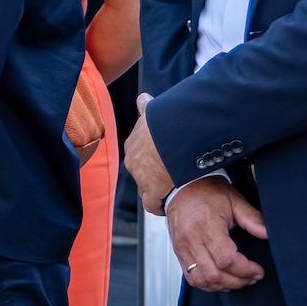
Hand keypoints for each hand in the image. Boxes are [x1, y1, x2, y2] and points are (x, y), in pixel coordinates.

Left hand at [123, 94, 174, 214]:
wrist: (173, 132)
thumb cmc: (166, 120)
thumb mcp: (153, 111)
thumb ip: (146, 108)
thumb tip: (143, 99)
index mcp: (133, 143)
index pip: (139, 156)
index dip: (150, 161)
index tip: (161, 162)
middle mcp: (132, 160)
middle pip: (141, 173)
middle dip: (153, 176)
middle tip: (170, 177)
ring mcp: (140, 177)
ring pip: (147, 188)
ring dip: (158, 190)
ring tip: (173, 189)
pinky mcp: (152, 190)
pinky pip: (152, 203)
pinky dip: (159, 205)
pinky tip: (167, 206)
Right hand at [168, 177, 267, 290]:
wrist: (181, 188)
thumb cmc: (206, 192)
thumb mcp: (233, 200)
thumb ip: (252, 218)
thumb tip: (267, 233)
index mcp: (206, 226)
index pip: (226, 259)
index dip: (245, 269)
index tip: (258, 270)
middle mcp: (191, 239)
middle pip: (215, 274)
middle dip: (238, 281)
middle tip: (252, 277)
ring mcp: (183, 248)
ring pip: (202, 280)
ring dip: (223, 285)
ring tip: (238, 279)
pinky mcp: (179, 253)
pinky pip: (191, 278)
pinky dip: (208, 284)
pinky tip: (221, 279)